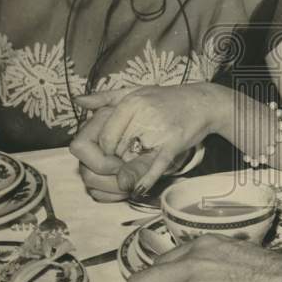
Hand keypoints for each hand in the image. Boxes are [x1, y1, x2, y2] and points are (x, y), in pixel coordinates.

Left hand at [73, 83, 226, 195]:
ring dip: (125, 175)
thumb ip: (105, 98)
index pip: (102, 138)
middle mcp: (141, 114)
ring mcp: (157, 130)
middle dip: (112, 164)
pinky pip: (153, 167)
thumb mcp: (135, 91)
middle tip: (118, 167)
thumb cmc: (166, 99)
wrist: (202, 102)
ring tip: (126, 178)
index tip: (110, 154)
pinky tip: (136, 189)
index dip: (101, 151)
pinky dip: (143, 181)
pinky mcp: (172, 144)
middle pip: (113, 152)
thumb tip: (78, 100)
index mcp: (129, 103)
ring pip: (130, 162)